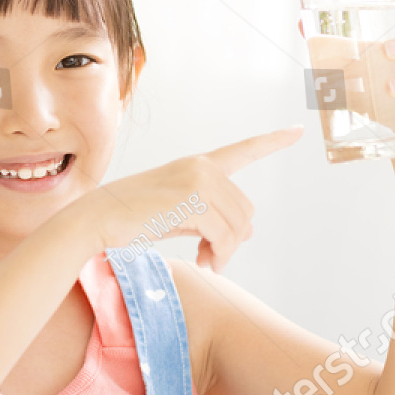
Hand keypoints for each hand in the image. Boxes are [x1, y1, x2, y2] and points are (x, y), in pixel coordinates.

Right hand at [76, 125, 303, 271]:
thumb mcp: (178, 215)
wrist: (96, 220)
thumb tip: (248, 231)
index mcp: (197, 165)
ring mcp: (196, 180)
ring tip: (207, 261)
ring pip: (238, 226)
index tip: (298, 131)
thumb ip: (211, 216)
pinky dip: (219, 255)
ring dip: (226, 252)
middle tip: (211, 257)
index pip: (243, 150)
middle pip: (245, 210)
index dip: (273, 141)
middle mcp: (200, 167)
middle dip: (233, 240)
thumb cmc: (132, 220)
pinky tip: (204, 262)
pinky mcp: (191, 199)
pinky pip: (224, 236)